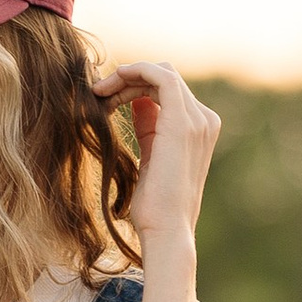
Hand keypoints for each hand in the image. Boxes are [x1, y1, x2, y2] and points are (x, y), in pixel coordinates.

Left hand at [90, 59, 220, 245]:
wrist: (166, 231)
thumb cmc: (155, 206)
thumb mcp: (151, 157)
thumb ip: (150, 128)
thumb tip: (137, 103)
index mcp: (199, 129)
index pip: (168, 90)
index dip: (134, 87)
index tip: (103, 100)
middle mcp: (204, 120)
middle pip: (164, 78)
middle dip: (128, 81)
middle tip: (97, 94)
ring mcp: (197, 120)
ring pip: (162, 73)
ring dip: (126, 77)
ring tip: (99, 93)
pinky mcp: (182, 122)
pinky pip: (161, 76)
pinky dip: (135, 71)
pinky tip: (112, 82)